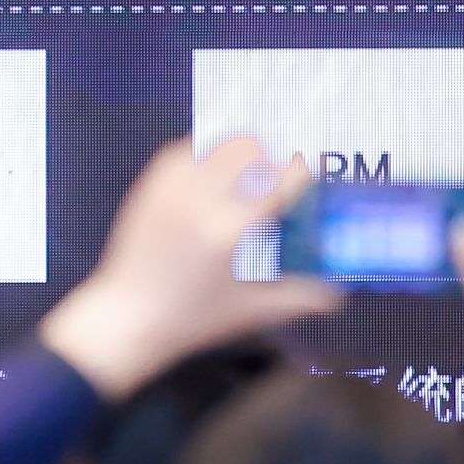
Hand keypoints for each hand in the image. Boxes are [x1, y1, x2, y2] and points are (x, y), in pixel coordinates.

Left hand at [37, 137, 340, 400]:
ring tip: (242, 179)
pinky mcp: (148, 189)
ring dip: (235, 156)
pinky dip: (202, 157)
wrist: (126, 318)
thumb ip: (301, 297)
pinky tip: (210, 180)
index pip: (280, 178)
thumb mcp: (253, 310)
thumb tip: (337, 293)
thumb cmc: (190, 319)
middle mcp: (198, 201)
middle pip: (247, 147)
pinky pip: (180, 153)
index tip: (305, 178)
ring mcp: (169, 191)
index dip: (300, 173)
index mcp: (229, 229)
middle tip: (274, 180)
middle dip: (268, 158)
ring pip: (213, 144)